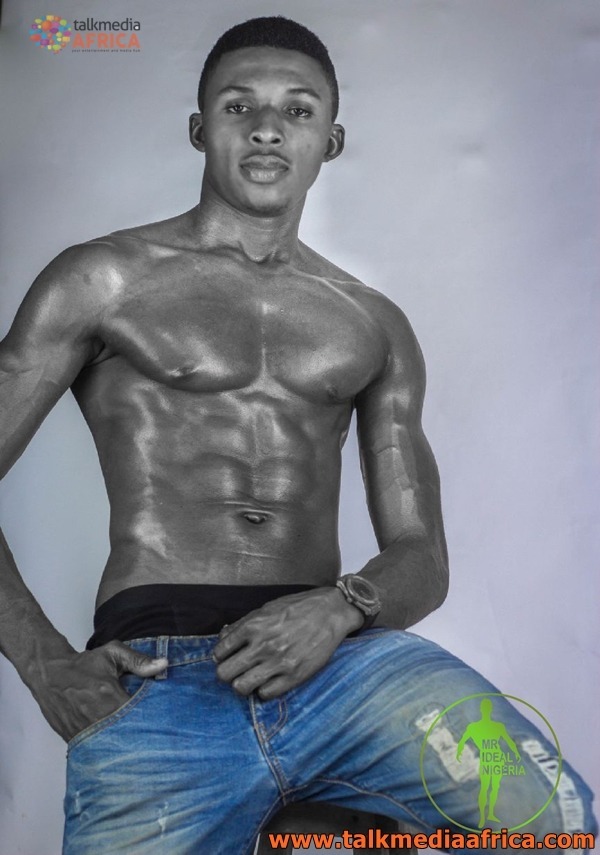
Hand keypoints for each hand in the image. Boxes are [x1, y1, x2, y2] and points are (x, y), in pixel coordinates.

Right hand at [30, 640, 166, 741]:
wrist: (49, 674)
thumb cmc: (84, 664)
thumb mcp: (112, 654)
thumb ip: (138, 660)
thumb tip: (164, 665)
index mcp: (109, 696)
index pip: (138, 716)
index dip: (153, 721)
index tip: (164, 722)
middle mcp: (96, 718)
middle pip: (127, 737)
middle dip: (142, 737)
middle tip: (156, 737)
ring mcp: (84, 732)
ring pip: (111, 747)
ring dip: (125, 745)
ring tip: (141, 745)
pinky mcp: (75, 740)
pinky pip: (96, 749)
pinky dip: (108, 748)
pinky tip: (119, 745)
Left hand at [213, 587, 363, 699]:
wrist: (330, 612)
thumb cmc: (298, 608)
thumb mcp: (266, 609)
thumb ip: (242, 625)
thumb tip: (223, 639)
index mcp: (253, 626)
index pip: (220, 652)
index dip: (220, 656)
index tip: (227, 657)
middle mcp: (263, 645)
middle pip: (225, 674)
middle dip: (226, 673)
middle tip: (235, 670)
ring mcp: (278, 663)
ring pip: (241, 687)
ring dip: (242, 683)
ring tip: (250, 677)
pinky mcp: (294, 676)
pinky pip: (265, 694)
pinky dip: (264, 689)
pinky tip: (269, 679)